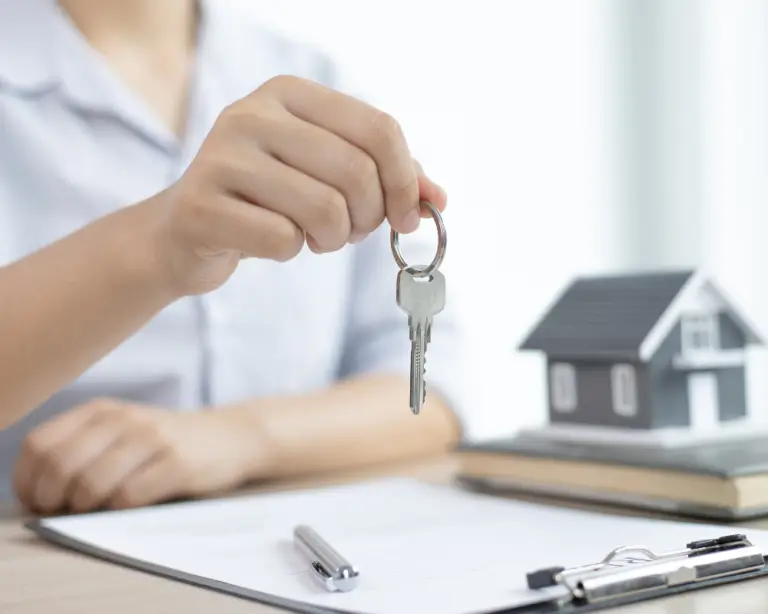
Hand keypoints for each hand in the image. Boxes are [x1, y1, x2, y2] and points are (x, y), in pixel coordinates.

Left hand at [12, 400, 255, 513]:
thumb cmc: (167, 442)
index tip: (37, 501)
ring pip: (91, 483)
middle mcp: (124, 419)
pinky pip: (129, 496)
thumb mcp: (122, 430)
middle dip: (53, 499)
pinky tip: (129, 504)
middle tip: (65, 511)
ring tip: (96, 509)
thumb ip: (82, 448)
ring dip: (85, 508)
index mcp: (101, 410)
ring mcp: (152, 439)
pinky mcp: (177, 463)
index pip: (39, 444)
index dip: (28, 481)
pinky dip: (119, 509)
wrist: (231, 436)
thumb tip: (37, 493)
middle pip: (61, 466)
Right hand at [152, 75, 447, 295]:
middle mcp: (252, 113)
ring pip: (325, 209)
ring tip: (314, 237)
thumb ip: (386, 179)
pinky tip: (272, 242)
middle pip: (357, 171)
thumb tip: (437, 199)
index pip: (379, 128)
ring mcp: (221, 156)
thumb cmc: (270, 201)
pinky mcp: (202, 205)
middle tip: (351, 232)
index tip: (408, 216)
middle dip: (368, 218)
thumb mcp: (328, 176)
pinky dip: (292, 252)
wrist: (187, 231)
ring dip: (333, 239)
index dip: (405, 181)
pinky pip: (284, 239)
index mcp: (289, 94)